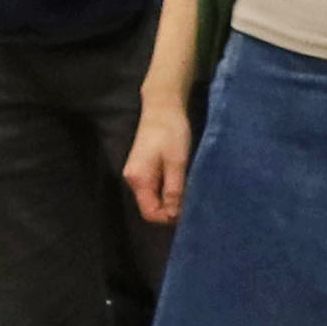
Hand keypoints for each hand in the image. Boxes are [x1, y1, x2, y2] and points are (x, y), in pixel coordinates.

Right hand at [124, 86, 193, 226]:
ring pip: (153, 198)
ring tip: (189, 189)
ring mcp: (136, 174)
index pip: (150, 213)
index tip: (190, 210)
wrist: (162, 107)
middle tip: (193, 200)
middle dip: (171, 209)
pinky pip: (154, 188)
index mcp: (139, 180)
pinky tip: (181, 181)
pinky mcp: (142, 168)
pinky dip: (168, 190)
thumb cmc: (171, 133)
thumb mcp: (177, 162)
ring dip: (171, 199)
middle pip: (151, 207)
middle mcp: (133, 180)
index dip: (169, 218)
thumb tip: (174, 215)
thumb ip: (174, 190)